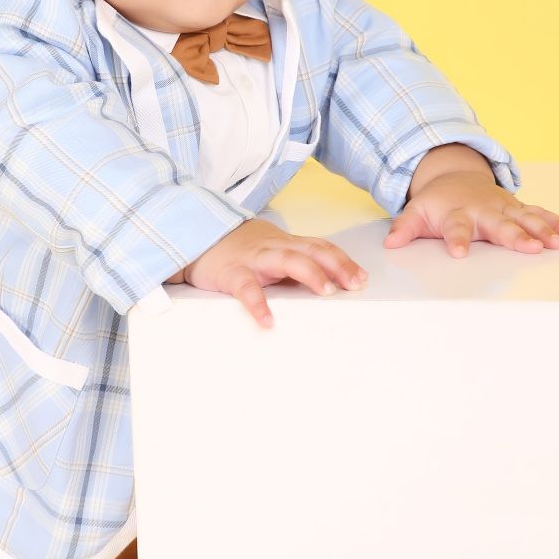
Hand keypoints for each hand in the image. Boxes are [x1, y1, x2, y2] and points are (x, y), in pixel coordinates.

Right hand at [165, 218, 368, 328]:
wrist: (196, 237)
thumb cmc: (239, 249)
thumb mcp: (270, 250)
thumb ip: (295, 262)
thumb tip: (327, 284)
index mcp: (285, 243)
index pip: (320, 247)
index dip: (342, 261)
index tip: (362, 278)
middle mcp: (275, 247)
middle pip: (311, 250)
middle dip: (336, 265)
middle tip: (355, 284)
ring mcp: (254, 259)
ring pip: (287, 260)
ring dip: (310, 273)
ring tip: (326, 291)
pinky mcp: (232, 273)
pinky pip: (247, 288)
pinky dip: (258, 305)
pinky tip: (268, 321)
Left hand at [384, 170, 558, 256]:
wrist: (455, 177)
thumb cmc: (437, 203)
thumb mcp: (416, 213)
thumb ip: (404, 228)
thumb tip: (390, 243)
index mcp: (457, 214)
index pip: (456, 229)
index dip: (457, 240)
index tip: (458, 253)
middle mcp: (484, 210)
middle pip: (500, 224)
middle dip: (515, 235)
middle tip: (529, 247)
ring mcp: (503, 208)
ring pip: (525, 219)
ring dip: (542, 230)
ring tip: (557, 243)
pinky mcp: (518, 207)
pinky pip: (539, 214)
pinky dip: (555, 222)